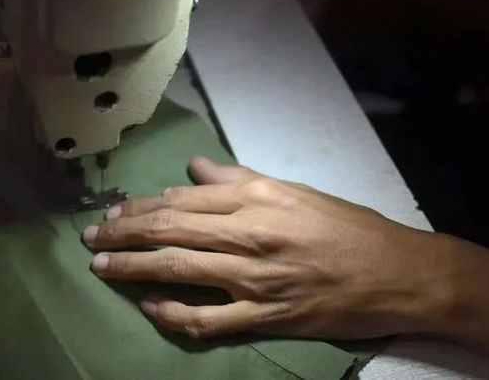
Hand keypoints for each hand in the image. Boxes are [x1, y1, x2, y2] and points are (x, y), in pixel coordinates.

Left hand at [83, 157, 452, 339]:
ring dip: (132, 268)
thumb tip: (195, 169)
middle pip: (169, 230)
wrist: (397, 273)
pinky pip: (206, 319)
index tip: (113, 213)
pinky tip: (150, 308)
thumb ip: (239, 178)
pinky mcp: (265, 317)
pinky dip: (172, 315)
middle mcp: (248, 233)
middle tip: (90, 239)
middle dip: (122, 234)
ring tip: (102, 268)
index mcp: (256, 197)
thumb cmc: (348, 227)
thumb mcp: (294, 190)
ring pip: (177, 270)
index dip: (140, 207)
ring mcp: (254, 278)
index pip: (181, 199)